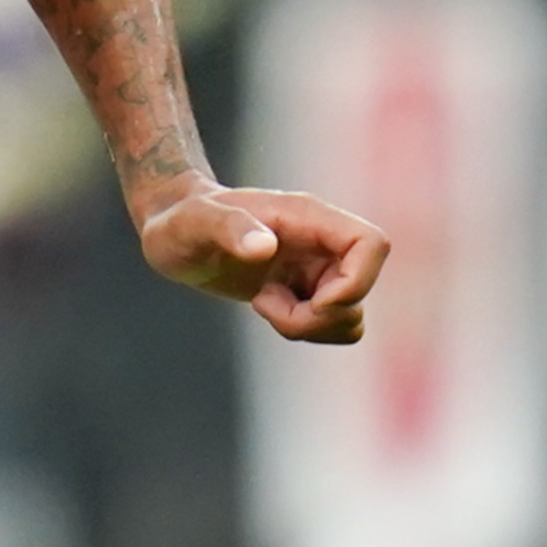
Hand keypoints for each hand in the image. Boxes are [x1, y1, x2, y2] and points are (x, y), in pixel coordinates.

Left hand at [138, 184, 389, 342]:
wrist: (174, 231)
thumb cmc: (181, 220)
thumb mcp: (194, 223)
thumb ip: (228, 228)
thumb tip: (264, 247)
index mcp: (310, 218)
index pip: (373, 245)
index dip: (357, 282)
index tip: (312, 300)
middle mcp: (322, 242)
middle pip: (359, 291)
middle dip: (316, 317)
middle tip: (264, 304)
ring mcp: (317, 267)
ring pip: (348, 316)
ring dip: (307, 326)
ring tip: (262, 302)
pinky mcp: (306, 289)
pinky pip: (329, 324)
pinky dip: (302, 329)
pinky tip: (265, 305)